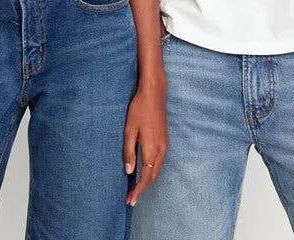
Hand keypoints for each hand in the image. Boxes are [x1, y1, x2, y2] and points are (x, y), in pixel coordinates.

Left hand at [123, 83, 168, 206]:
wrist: (154, 93)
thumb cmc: (139, 109)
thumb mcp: (129, 130)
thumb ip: (129, 152)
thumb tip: (129, 171)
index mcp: (152, 149)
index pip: (146, 177)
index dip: (138, 190)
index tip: (130, 200)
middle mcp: (161, 149)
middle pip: (154, 176)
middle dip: (143, 189)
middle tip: (130, 198)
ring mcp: (165, 144)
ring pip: (158, 170)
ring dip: (148, 181)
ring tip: (136, 188)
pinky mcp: (165, 140)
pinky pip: (160, 162)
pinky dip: (152, 171)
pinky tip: (144, 172)